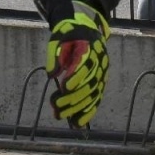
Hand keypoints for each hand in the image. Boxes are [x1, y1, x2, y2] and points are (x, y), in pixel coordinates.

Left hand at [45, 1, 110, 127]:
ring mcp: (102, 74)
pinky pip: (96, 100)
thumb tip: (52, 73)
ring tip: (60, 116)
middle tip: (56, 106)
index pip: (85, 64)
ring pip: (92, 94)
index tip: (64, 86)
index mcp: (90, 48)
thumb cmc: (69, 35)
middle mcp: (100, 63)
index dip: (76, 76)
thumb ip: (55, 55)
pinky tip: (77, 123)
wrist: (85, 31)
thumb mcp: (58, 39)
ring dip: (77, 107)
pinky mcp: (101, 84)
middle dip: (72, 96)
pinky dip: (87, 112)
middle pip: (88, 82)